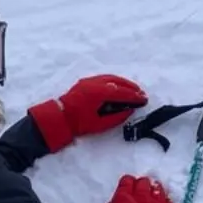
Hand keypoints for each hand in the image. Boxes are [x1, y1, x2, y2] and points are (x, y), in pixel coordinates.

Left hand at [29, 74, 147, 152]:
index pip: (121, 92)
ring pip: (111, 78)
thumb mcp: (100, 124)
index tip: (143, 99)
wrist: (58, 118)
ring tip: (133, 90)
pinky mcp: (85, 82)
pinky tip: (118, 87)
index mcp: (99, 93)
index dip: (134, 96)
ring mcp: (89, 81)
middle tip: (141, 94)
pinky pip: (104, 79)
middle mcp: (95, 83)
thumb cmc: (78, 123)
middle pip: (117, 82)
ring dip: (123, 83)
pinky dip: (114, 82)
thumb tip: (129, 110)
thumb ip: (117, 117)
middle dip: (131, 88)